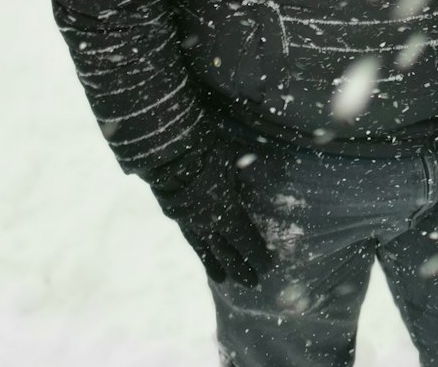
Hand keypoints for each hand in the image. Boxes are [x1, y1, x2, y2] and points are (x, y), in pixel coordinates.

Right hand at [151, 144, 271, 286]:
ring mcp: (191, 222)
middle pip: (227, 251)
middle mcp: (208, 223)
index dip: (256, 254)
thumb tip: (269, 169)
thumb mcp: (234, 159)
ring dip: (218, 265)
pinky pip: (192, 240)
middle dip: (241, 268)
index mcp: (226, 211)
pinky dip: (200, 252)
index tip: (267, 266)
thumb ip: (250, 169)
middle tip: (252, 283)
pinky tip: (203, 256)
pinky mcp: (178, 217)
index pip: (244, 238)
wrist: (168, 154)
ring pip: (207, 250)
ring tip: (225, 281)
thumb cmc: (206, 153)